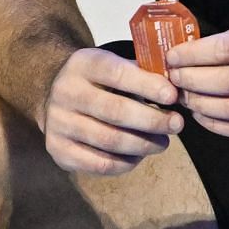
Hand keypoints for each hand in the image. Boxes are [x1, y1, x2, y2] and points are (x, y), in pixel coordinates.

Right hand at [39, 47, 182, 175]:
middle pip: (115, 111)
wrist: (52, 94)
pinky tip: (139, 156)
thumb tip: (176, 89)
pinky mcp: (58, 150)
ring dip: (143, 145)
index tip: (172, 96)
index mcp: (83, 64)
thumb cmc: (97, 81)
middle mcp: (66, 92)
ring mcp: (58, 123)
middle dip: (152, 120)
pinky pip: (100, 163)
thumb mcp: (112, 65)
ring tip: (162, 143)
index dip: (147, 86)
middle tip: (177, 125)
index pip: (117, 74)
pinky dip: (126, 163)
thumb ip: (140, 74)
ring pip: (110, 141)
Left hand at [166, 21, 228, 138]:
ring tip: (184, 97)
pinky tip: (203, 115)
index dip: (192, 55)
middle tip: (173, 79)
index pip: (225, 49)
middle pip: (225, 82)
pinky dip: (216, 125)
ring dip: (200, 105)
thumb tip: (186, 56)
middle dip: (191, 81)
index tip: (172, 57)